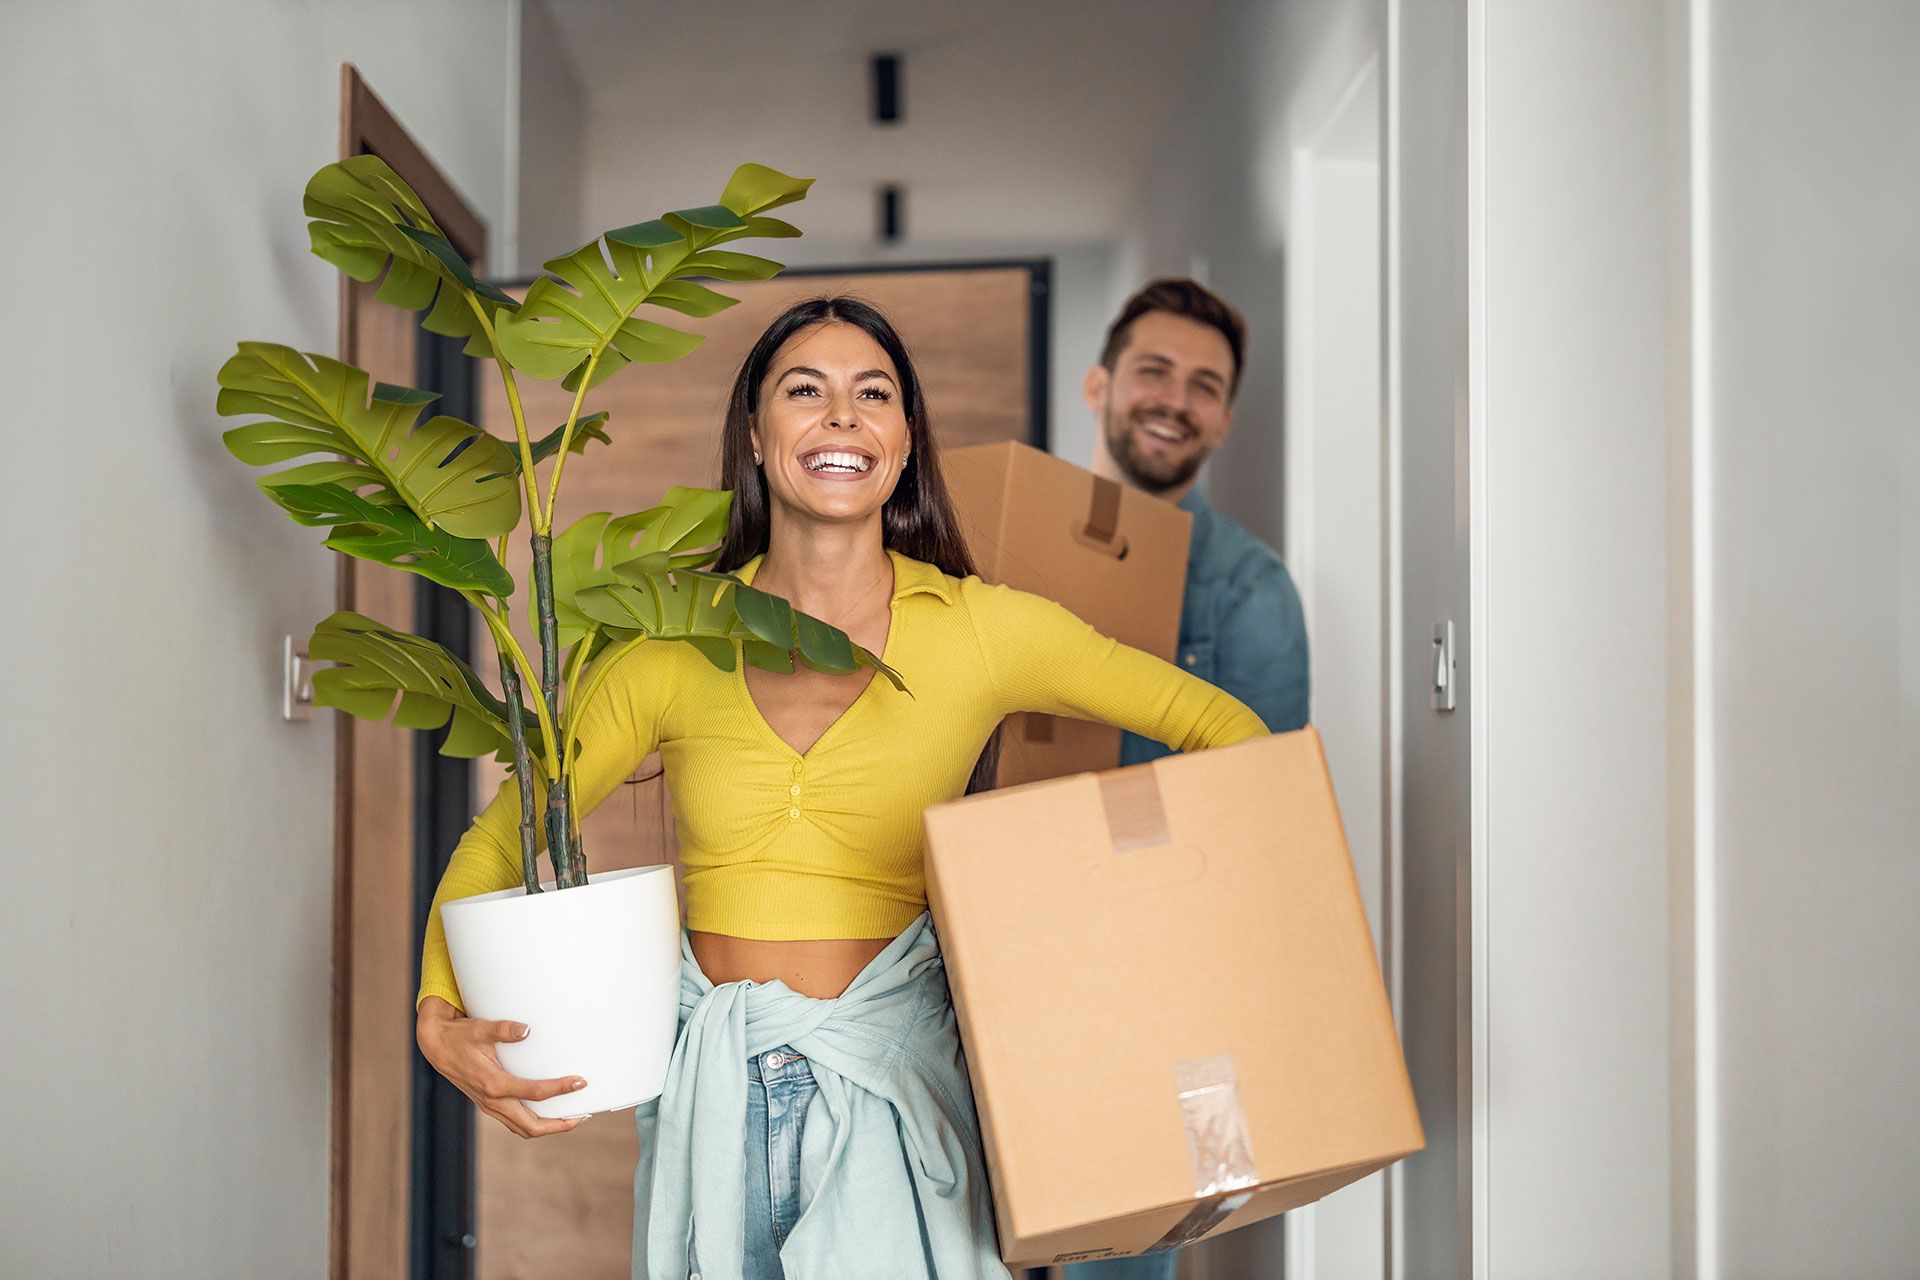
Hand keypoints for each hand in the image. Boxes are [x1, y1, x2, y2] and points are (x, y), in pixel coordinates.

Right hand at [415, 995, 587, 1137]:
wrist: (436, 1046)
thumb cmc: (459, 1036)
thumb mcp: (480, 1029)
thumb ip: (503, 1029)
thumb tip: (526, 1029)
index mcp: (494, 1085)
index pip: (535, 1093)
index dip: (560, 1090)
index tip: (580, 1083)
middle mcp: (492, 1101)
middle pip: (532, 1127)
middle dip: (559, 1125)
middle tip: (583, 1115)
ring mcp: (490, 1106)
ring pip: (523, 1128)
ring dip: (548, 1127)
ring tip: (571, 1117)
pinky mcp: (489, 1104)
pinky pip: (515, 1122)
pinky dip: (534, 1121)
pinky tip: (548, 1110)